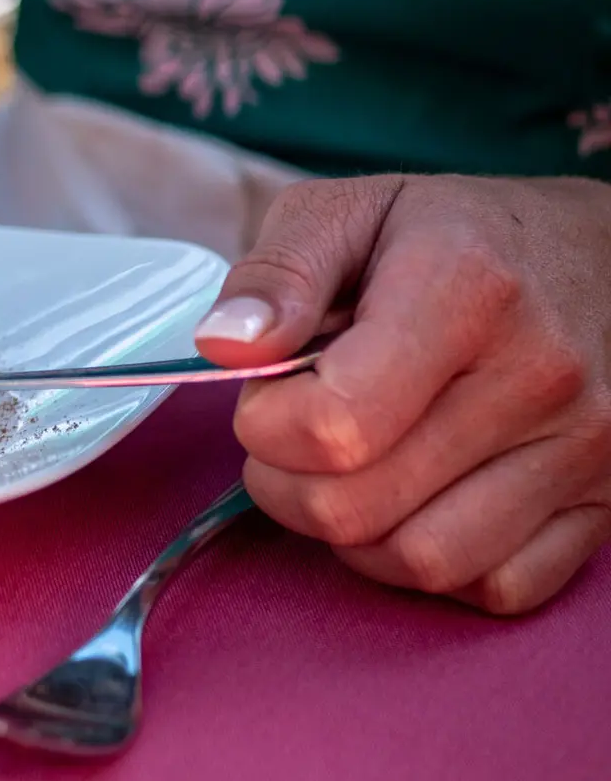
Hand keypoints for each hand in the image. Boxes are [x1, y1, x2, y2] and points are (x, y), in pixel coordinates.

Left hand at [195, 175, 610, 613]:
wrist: (601, 255)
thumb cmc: (458, 234)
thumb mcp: (350, 211)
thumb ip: (276, 273)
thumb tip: (224, 346)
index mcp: (466, 289)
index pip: (330, 426)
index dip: (264, 424)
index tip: (270, 392)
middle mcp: (537, 376)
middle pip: (354, 506)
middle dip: (286, 481)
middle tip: (296, 433)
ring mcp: (581, 448)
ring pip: (419, 561)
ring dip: (351, 533)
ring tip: (349, 468)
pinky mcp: (604, 503)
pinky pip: (495, 586)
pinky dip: (433, 563)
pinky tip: (414, 501)